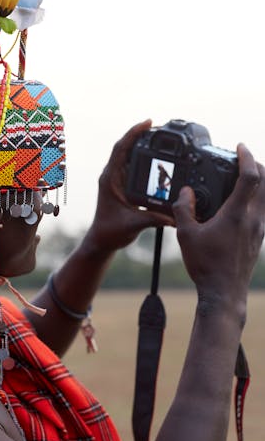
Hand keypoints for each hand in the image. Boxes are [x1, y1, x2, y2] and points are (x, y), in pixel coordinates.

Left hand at [87, 120, 173, 253]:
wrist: (103, 241)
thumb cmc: (111, 232)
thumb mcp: (134, 224)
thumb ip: (154, 218)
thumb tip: (175, 216)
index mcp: (110, 179)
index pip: (120, 149)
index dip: (134, 133)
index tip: (148, 123)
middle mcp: (112, 176)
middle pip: (125, 147)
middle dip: (140, 135)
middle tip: (158, 127)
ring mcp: (117, 180)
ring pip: (128, 156)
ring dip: (141, 145)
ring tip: (158, 137)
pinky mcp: (122, 185)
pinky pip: (133, 166)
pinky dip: (143, 159)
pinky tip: (155, 157)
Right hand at [173, 144, 264, 307]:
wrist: (224, 292)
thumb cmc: (206, 265)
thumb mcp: (186, 235)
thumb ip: (183, 209)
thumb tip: (185, 192)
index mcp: (236, 214)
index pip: (251, 177)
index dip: (247, 157)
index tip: (240, 147)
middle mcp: (254, 219)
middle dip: (257, 165)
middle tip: (243, 160)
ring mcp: (260, 229)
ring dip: (260, 182)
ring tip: (243, 178)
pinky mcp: (260, 238)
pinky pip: (263, 210)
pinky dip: (256, 198)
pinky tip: (240, 203)